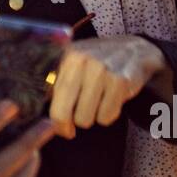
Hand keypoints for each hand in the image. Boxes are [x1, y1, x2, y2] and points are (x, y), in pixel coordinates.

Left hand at [49, 35, 167, 138]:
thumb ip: (56, 83)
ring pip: (86, 119)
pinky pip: (106, 117)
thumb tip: (43, 114)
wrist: (133, 49)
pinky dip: (108, 114)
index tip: (61, 127)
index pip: (52, 97)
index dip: (56, 120)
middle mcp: (82, 61)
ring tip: (97, 102)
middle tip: (75, 124)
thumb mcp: (73, 64)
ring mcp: (102, 71)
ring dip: (91, 117)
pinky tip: (111, 100)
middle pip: (65, 112)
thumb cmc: (97, 62)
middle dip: (69, 124)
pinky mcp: (121, 81)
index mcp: (66, 57)